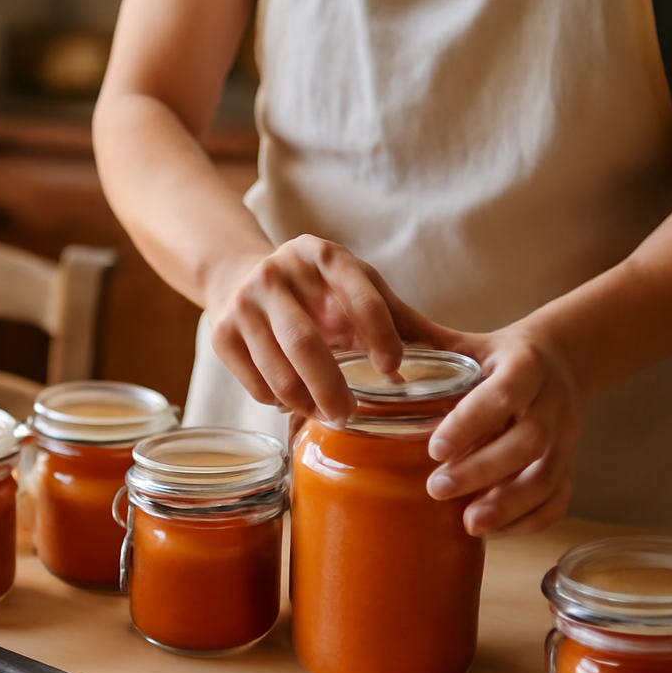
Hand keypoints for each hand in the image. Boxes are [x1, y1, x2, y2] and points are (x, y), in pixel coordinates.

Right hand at [204, 235, 451, 422]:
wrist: (239, 274)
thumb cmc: (316, 290)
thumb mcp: (355, 287)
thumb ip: (396, 318)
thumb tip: (452, 361)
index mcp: (324, 257)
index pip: (361, 298)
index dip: (381, 337)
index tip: (394, 370)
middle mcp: (278, 274)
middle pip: (306, 344)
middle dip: (332, 388)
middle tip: (350, 415)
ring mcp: (244, 303)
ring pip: (278, 372)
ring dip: (306, 404)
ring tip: (327, 413)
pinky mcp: (219, 333)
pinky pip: (256, 385)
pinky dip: (279, 402)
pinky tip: (295, 400)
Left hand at [425, 324, 584, 537]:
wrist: (558, 360)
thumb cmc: (496, 356)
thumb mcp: (465, 342)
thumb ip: (422, 342)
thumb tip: (368, 341)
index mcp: (525, 364)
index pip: (504, 393)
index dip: (472, 422)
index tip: (435, 448)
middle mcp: (552, 401)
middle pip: (529, 440)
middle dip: (483, 469)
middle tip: (437, 488)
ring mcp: (565, 436)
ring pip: (547, 476)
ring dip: (509, 504)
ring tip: (469, 524)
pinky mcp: (567, 464)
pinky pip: (558, 499)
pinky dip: (529, 520)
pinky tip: (494, 530)